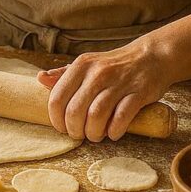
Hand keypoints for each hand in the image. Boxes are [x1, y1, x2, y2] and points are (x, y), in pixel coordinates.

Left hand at [37, 37, 171, 141]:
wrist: (150, 57)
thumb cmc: (114, 65)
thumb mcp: (87, 64)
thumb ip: (64, 74)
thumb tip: (40, 79)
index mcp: (82, 65)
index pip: (57, 98)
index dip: (56, 119)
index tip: (63, 127)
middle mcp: (98, 72)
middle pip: (75, 111)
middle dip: (75, 130)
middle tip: (80, 134)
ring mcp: (119, 82)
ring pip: (96, 116)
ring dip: (94, 133)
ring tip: (96, 135)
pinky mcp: (138, 93)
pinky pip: (121, 118)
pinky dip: (114, 131)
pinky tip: (113, 132)